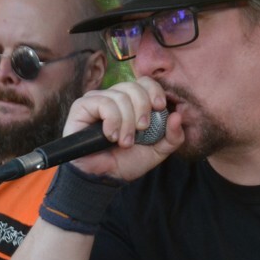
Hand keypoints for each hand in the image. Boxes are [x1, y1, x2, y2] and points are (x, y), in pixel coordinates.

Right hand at [65, 77, 184, 180]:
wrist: (106, 177)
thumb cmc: (128, 161)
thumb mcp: (158, 151)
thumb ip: (172, 136)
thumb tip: (178, 115)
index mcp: (133, 103)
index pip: (145, 82)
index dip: (154, 91)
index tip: (159, 107)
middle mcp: (114, 97)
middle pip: (134, 86)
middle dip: (142, 109)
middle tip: (141, 130)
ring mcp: (97, 100)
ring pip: (120, 96)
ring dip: (127, 123)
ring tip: (125, 142)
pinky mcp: (82, 106)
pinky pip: (103, 103)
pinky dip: (112, 121)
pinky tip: (111, 136)